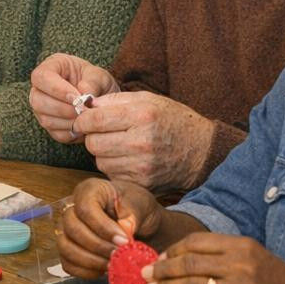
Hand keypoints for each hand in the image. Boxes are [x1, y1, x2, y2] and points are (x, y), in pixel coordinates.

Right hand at [29, 53, 118, 142]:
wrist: (102, 99)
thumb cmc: (97, 82)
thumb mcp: (100, 76)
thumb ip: (93, 81)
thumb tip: (84, 92)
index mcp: (50, 68)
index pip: (41, 77)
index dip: (56, 89)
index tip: (76, 97)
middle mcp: (40, 89)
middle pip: (37, 100)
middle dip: (62, 108)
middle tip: (83, 110)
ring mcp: (42, 109)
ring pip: (45, 119)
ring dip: (68, 121)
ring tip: (86, 117)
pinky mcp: (51, 126)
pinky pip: (56, 133)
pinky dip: (72, 132)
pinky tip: (84, 125)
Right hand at [57, 178, 161, 278]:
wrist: (140, 222)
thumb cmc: (137, 208)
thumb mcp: (141, 204)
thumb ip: (133, 214)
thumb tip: (124, 228)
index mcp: (89, 191)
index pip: (85, 208)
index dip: (102, 227)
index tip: (123, 240)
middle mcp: (73, 208)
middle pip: (72, 228)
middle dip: (97, 246)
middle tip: (118, 255)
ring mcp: (67, 229)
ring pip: (65, 247)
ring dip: (89, 261)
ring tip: (111, 264)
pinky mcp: (70, 249)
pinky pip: (68, 263)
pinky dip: (84, 271)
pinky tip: (103, 270)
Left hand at [76, 92, 215, 193]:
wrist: (202, 151)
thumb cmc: (172, 121)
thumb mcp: (147, 99)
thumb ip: (113, 100)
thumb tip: (84, 105)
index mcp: (141, 116)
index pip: (94, 120)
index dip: (82, 120)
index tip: (82, 121)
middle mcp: (141, 142)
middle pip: (93, 144)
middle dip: (93, 137)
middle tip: (104, 134)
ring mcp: (142, 167)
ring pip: (100, 161)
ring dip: (104, 154)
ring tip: (120, 146)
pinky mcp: (143, 183)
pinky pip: (112, 175)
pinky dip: (114, 168)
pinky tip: (128, 159)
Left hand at [146, 233, 284, 283]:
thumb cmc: (277, 281)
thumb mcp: (253, 255)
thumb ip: (219, 255)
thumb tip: (175, 259)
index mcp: (242, 247)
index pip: (195, 243)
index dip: (171, 250)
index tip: (159, 257)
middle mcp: (240, 268)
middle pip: (188, 265)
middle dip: (161, 270)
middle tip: (145, 274)